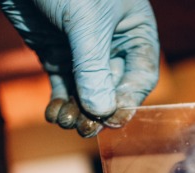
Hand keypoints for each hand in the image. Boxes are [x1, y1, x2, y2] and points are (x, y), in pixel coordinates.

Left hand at [0, 0, 159, 136]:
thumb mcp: (85, 22)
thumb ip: (93, 67)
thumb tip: (102, 111)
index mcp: (134, 30)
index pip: (141, 76)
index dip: (128, 100)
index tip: (112, 119)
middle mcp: (112, 44)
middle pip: (113, 89)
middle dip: (99, 110)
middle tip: (86, 128)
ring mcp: (83, 51)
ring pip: (87, 92)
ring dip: (78, 111)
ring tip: (67, 122)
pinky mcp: (56, 53)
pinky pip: (63, 86)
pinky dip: (60, 103)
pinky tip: (54, 114)